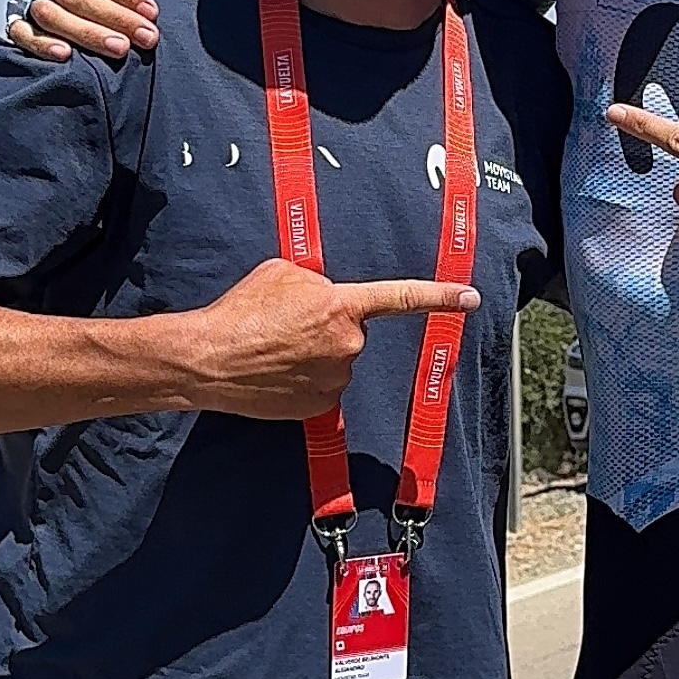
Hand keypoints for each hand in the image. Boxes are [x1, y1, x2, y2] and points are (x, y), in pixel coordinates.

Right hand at [174, 259, 479, 421]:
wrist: (209, 358)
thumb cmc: (242, 310)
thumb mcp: (282, 273)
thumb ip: (317, 280)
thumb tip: (325, 293)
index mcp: (343, 306)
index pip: (401, 298)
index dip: (439, 296)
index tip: (469, 298)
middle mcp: (348, 344)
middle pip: (350, 332)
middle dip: (326, 328)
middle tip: (286, 326)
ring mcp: (336, 379)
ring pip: (335, 361)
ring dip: (313, 354)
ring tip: (273, 349)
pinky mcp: (320, 406)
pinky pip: (321, 387)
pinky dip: (303, 380)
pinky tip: (275, 373)